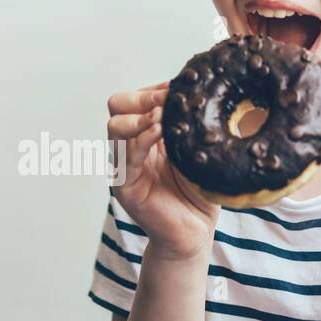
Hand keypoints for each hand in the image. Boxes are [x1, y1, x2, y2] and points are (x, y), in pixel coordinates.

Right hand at [106, 80, 220, 261]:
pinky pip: (125, 157)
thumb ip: (194, 124)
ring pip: (115, 126)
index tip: (177, 88)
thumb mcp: (198, 148)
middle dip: (142, 97)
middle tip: (165, 101)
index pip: (135, 98)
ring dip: (139, 116)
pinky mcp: (124, 186)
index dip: (153, 89)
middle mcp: (130, 145)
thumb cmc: (200, 191)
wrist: (194, 232)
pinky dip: (140, 140)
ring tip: (161, 115)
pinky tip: (158, 132)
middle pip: (117, 105)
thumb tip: (206, 91)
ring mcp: (124, 165)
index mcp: (145, 133)